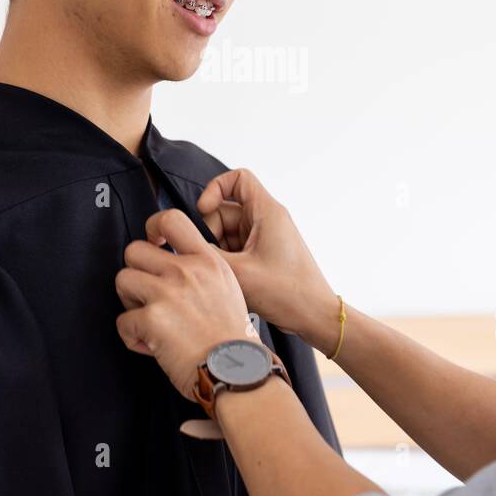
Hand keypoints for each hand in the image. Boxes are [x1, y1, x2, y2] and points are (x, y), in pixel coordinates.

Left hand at [115, 209, 254, 401]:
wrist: (238, 371)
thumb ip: (201, 272)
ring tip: (148, 320)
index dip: (152, 229)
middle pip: (134, 250)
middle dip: (136, 273)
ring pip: (122, 280)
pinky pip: (123, 321)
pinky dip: (132, 337)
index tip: (153, 245)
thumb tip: (171, 267)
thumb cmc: (233, 339)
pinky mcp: (151, 318)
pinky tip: (151, 346)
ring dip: (130, 303)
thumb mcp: (228, 289)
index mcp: (207, 261)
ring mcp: (167, 293)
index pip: (171, 219)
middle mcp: (186, 271)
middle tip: (147, 296)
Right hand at [196, 168, 338, 349]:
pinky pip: (234, 247)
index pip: (238, 178)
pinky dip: (226, 260)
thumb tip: (182, 243)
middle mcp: (266, 220)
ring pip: (226, 231)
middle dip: (210, 231)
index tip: (203, 210)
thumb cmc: (287, 293)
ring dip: (218, 250)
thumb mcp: (239, 272)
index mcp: (266, 212)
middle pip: (225, 209)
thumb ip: (206, 253)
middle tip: (210, 257)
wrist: (313, 317)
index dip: (215, 188)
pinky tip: (229, 280)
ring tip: (223, 274)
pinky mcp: (262, 254)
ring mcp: (264, 238)